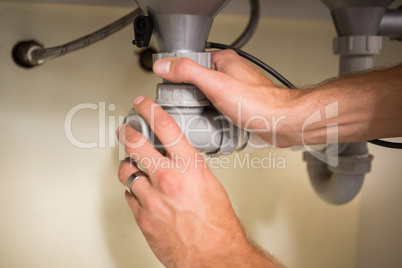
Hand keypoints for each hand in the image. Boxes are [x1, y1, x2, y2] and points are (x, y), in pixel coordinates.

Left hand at [117, 96, 279, 266]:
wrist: (213, 255)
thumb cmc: (216, 223)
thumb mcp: (209, 183)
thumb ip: (189, 167)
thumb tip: (177, 157)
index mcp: (189, 167)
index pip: (165, 126)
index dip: (150, 109)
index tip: (142, 104)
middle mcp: (168, 179)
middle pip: (136, 143)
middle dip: (127, 132)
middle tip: (125, 129)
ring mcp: (151, 198)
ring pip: (127, 171)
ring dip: (129, 166)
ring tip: (132, 165)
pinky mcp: (142, 217)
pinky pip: (129, 196)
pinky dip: (133, 192)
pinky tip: (141, 192)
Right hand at [152, 49, 302, 147]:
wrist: (281, 123)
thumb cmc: (258, 103)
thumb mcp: (215, 84)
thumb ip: (188, 72)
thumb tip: (164, 65)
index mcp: (224, 61)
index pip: (191, 62)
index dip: (179, 76)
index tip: (172, 89)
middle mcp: (230, 73)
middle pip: (198, 82)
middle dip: (191, 97)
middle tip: (187, 107)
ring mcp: (235, 90)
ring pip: (208, 97)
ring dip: (202, 109)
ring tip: (199, 117)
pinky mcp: (239, 105)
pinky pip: (218, 109)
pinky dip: (213, 117)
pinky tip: (212, 123)